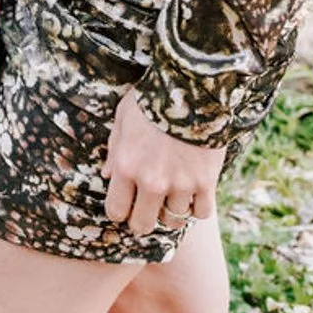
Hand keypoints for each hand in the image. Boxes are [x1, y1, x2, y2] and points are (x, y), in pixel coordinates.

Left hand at [103, 87, 225, 239]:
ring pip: (173, 220)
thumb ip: (114, 149)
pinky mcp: (205, 183)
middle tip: (148, 209)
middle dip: (142, 220)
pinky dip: (197, 207)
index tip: (125, 204)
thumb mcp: (123, 117)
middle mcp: (151, 181)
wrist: (192, 87)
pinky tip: (194, 192)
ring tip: (173, 194)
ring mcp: (180, 185)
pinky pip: (200, 213)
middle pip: (142, 224)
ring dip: (171, 210)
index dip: (119, 211)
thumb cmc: (152, 98)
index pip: (116, 211)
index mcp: (126, 166)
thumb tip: (107, 175)